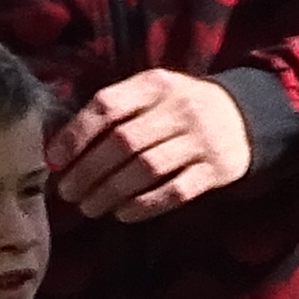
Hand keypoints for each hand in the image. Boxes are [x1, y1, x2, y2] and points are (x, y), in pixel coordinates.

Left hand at [49, 64, 257, 218]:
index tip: (54, 161)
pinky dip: (144, 206)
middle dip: (89, 171)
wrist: (243, 116)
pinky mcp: (216, 170)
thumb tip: (58, 145)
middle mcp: (179, 108)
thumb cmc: (178, 109)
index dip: (76, 135)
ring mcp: (201, 140)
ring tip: (89, 207)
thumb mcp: (151, 94)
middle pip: (124, 142)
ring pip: (147, 169)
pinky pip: (175, 192)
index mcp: (156, 84)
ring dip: (110, 192)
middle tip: (68, 193)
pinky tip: (122, 214)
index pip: (108, 105)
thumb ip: (113, 111)